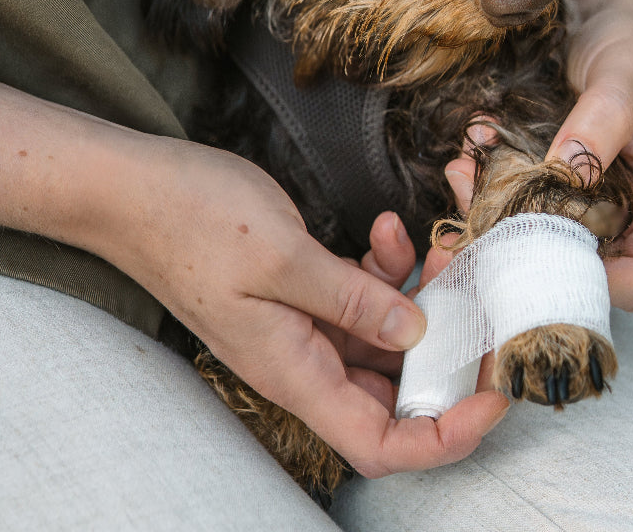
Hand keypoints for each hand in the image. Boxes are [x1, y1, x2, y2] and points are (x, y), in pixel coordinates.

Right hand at [115, 143, 509, 478]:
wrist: (137, 189)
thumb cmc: (192, 222)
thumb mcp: (280, 257)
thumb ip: (352, 298)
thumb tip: (416, 334)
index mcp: (294, 372)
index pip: (381, 443)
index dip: (444, 435)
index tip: (495, 394)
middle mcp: (305, 359)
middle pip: (398, 389)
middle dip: (450, 350)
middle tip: (485, 298)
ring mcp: (306, 324)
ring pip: (388, 335)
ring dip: (422, 296)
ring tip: (437, 246)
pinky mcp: (307, 290)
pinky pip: (365, 294)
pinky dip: (386, 267)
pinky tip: (385, 227)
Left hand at [445, 0, 632, 313]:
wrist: (607, 12)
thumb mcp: (624, 78)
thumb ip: (599, 126)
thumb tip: (564, 173)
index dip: (592, 284)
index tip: (532, 256)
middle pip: (585, 272)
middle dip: (525, 251)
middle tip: (475, 219)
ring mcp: (597, 210)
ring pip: (543, 246)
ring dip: (494, 221)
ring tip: (464, 176)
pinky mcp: (560, 193)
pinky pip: (521, 212)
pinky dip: (488, 195)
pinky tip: (468, 158)